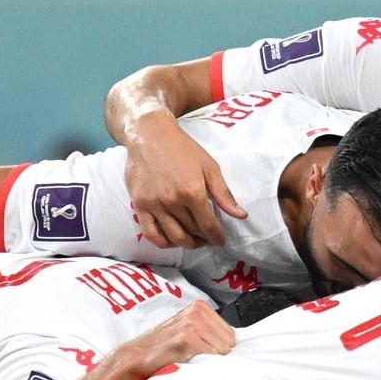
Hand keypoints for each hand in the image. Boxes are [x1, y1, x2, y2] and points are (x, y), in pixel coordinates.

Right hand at [108, 301, 236, 378]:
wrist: (136, 356)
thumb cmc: (163, 346)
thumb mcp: (188, 329)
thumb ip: (209, 330)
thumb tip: (235, 342)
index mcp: (201, 307)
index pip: (231, 333)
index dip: (220, 346)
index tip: (204, 350)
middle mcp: (198, 311)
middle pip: (230, 341)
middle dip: (217, 352)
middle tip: (196, 354)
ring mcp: (192, 323)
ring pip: (222, 350)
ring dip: (209, 359)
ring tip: (189, 356)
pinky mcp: (187, 337)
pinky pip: (211, 355)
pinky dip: (202, 363)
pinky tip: (185, 359)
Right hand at [124, 118, 245, 248]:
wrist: (150, 135)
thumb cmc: (183, 149)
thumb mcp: (209, 167)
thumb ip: (224, 194)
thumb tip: (241, 215)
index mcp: (192, 191)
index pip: (208, 225)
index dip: (216, 237)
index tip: (221, 241)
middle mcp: (173, 200)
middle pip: (192, 232)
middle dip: (203, 239)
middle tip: (208, 239)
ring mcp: (154, 204)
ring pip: (173, 236)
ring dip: (186, 244)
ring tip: (194, 241)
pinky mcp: (139, 204)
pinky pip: (151, 233)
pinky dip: (162, 243)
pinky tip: (172, 240)